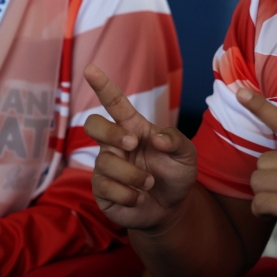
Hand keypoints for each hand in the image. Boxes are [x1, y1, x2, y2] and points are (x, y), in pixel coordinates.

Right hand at [83, 64, 196, 229]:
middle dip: (111, 132)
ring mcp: (106, 167)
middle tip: (132, 144)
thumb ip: (176, 141)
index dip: (103, 86)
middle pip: (94, 125)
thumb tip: (156, 138)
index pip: (115, 103)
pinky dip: (128, 194)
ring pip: (105, 162)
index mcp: (133, 128)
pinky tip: (139, 198)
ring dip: (132, 175)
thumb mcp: (186, 155)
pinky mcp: (101, 190)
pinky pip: (105, 187)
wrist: (172, 208)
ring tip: (149, 183)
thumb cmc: (176, 174)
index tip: (90, 69)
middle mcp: (115, 144)